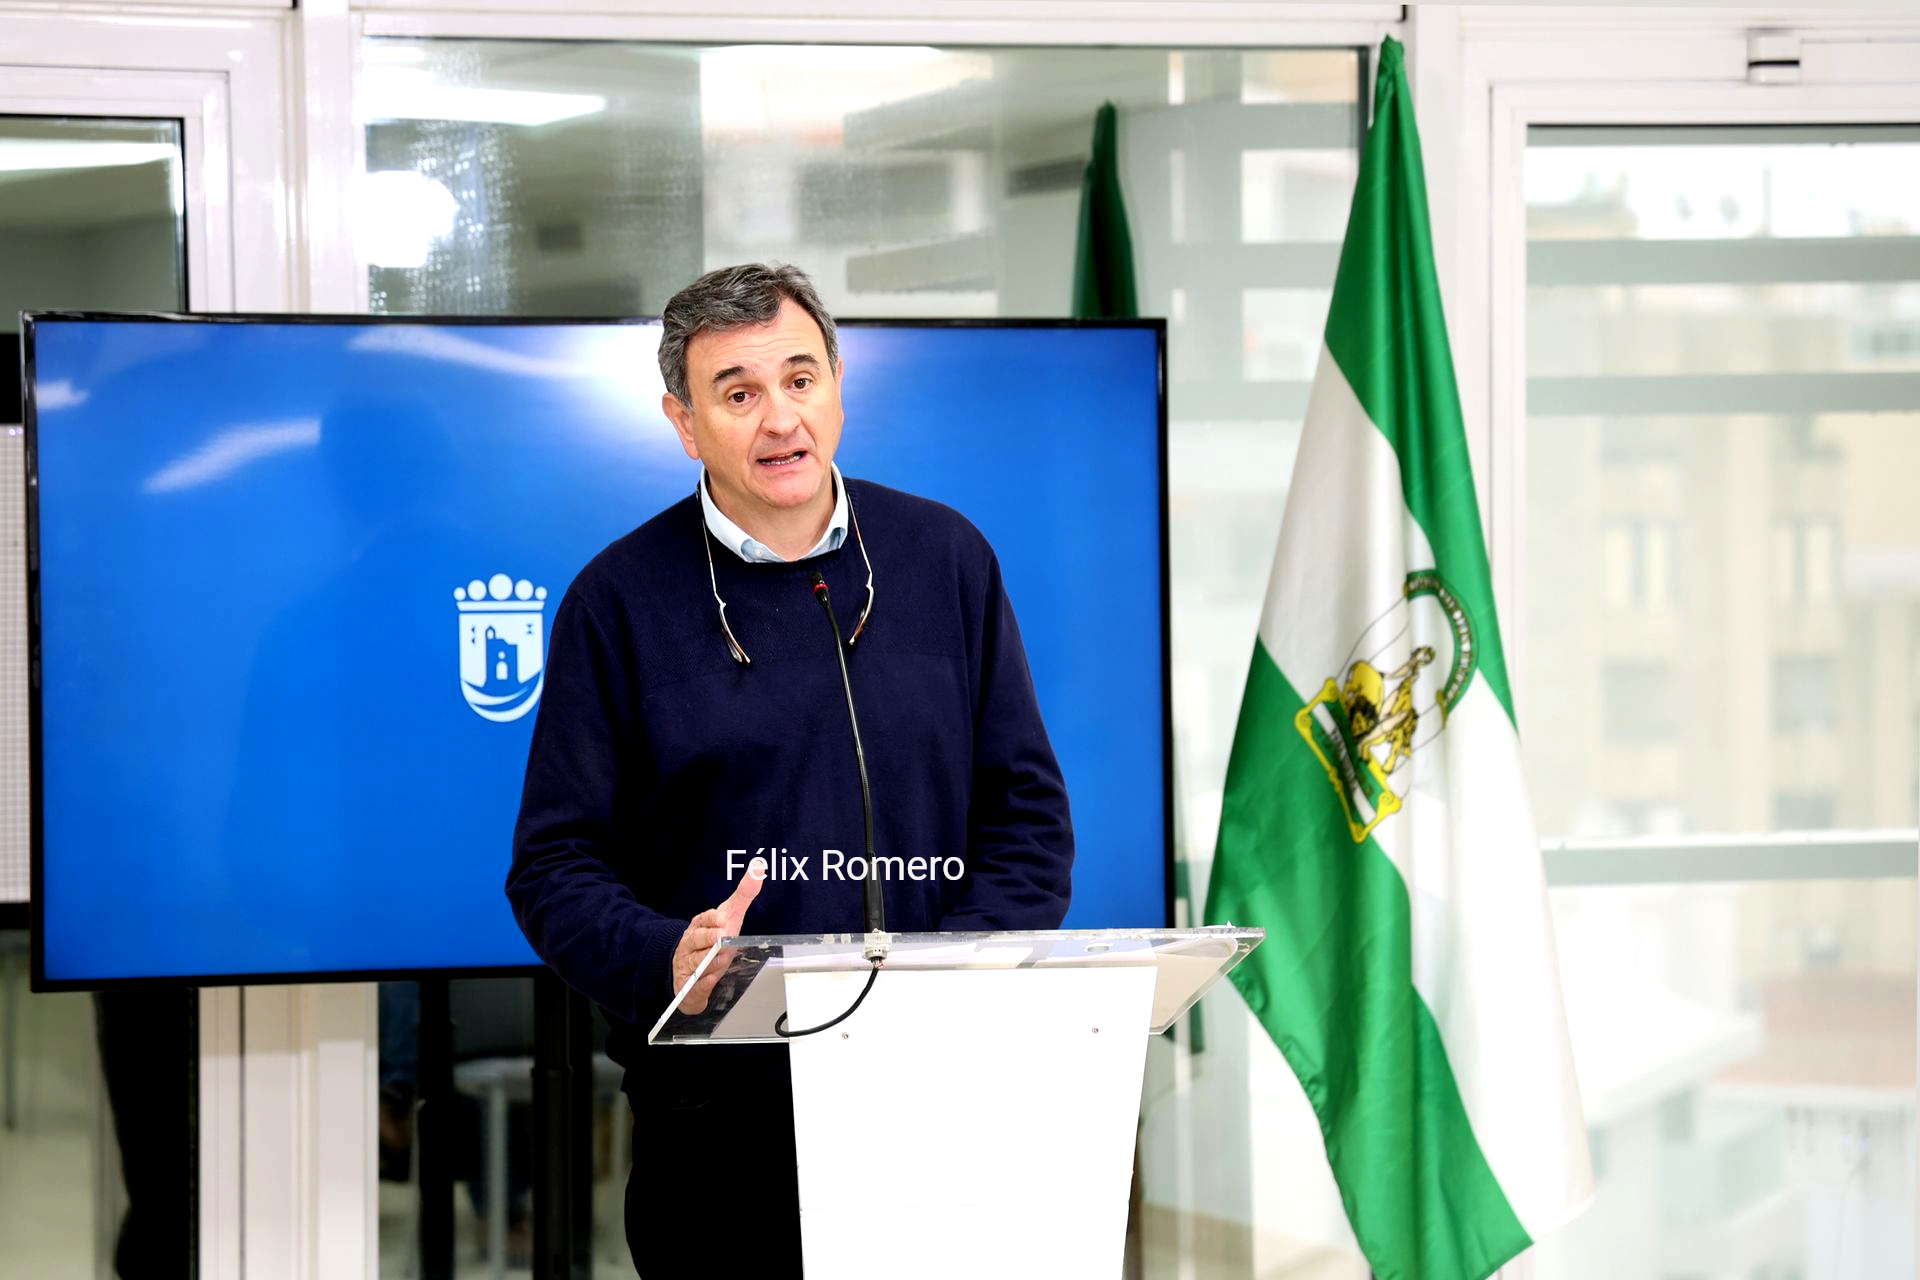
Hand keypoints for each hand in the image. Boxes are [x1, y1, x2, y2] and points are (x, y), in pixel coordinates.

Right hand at [670, 857, 766, 1013]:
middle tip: (720, 938)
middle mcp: (690, 943)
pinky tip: (711, 980)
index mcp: (699, 925)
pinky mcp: (687, 985)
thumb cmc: (714, 938)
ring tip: (721, 960)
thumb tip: (759, 867)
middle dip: (708, 939)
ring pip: (696, 962)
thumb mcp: (730, 915)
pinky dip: (703, 983)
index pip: (703, 919)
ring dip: (709, 962)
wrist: (688, 968)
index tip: (722, 919)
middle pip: (696, 939)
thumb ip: (744, 893)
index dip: (712, 919)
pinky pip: (694, 985)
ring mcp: (686, 964)